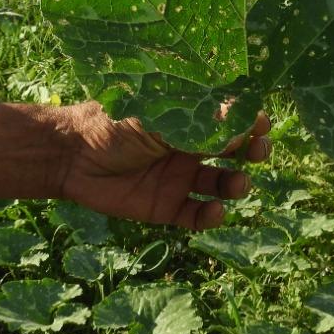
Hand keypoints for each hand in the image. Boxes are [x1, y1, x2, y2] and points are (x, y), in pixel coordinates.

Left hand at [57, 101, 271, 230]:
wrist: (70, 155)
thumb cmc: (112, 123)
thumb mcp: (157, 117)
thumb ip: (198, 123)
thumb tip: (242, 120)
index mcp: (187, 119)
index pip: (229, 120)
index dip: (249, 121)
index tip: (262, 123)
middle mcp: (189, 148)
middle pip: (234, 152)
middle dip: (252, 152)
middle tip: (258, 152)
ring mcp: (179, 178)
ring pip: (222, 185)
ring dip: (236, 184)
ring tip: (236, 184)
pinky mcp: (166, 207)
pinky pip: (198, 215)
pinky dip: (212, 216)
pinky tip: (214, 210)